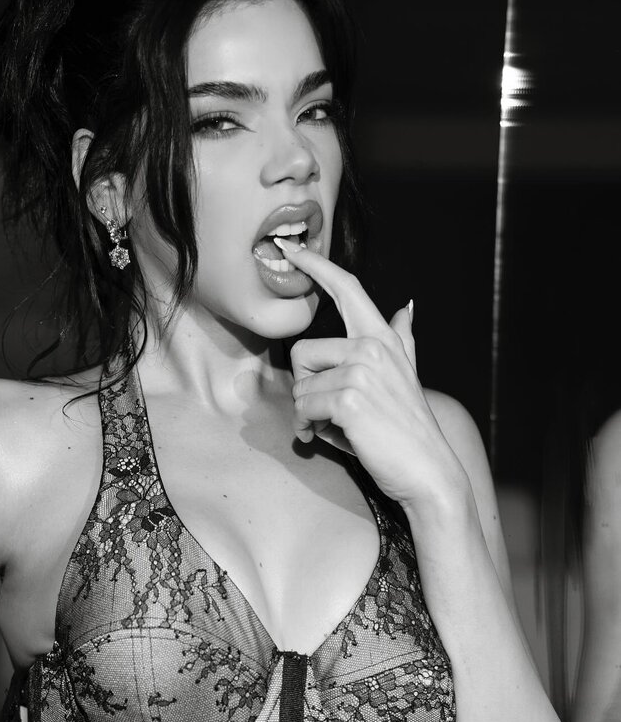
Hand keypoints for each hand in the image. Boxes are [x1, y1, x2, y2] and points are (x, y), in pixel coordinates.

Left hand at [276, 237, 467, 511]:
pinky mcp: (348, 398)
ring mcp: (361, 371)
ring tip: (334, 426)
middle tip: (327, 410)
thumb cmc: (406, 427)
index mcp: (382, 339)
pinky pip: (304, 407)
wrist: (428, 472)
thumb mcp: (406, 374)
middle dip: (305, 386)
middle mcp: (372, 347)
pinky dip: (309, 427)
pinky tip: (328, 436)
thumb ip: (401, 339)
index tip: (292, 249)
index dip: (318, 266)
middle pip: (302, 351)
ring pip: (300, 385)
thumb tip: (406, 307)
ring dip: (308, 413)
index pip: (348, 290)